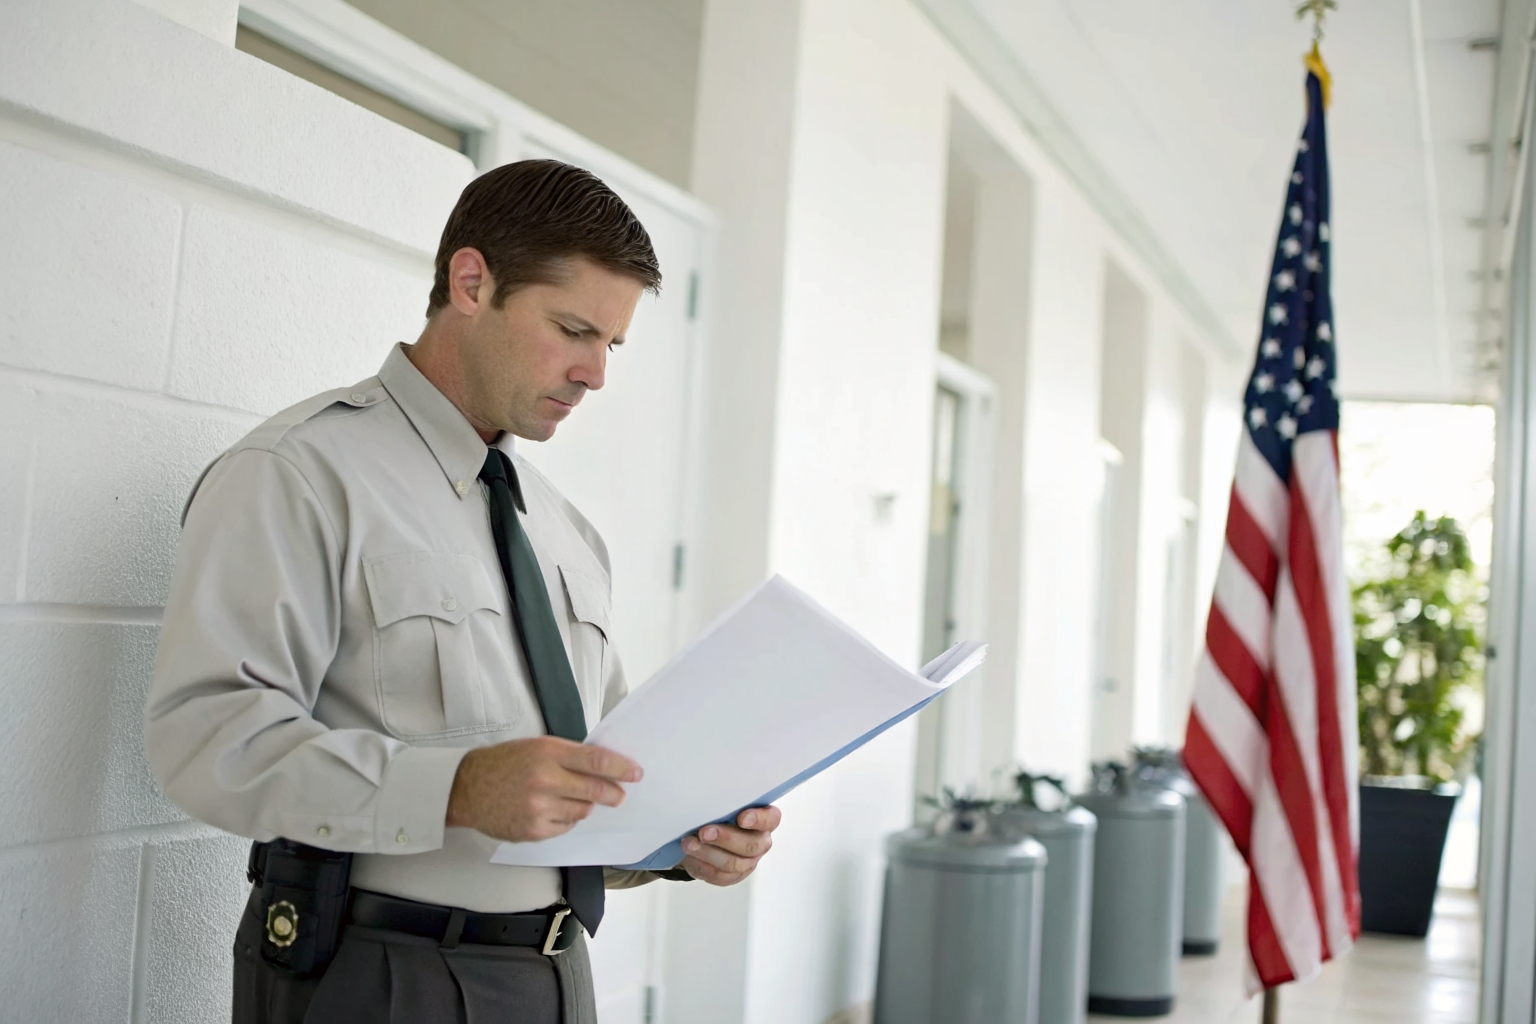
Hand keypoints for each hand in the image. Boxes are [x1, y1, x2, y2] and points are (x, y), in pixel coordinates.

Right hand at [445, 736, 641, 842]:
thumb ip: (568, 756)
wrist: (465, 789)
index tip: (636, 773)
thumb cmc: (503, 763)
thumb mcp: (536, 747)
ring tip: (568, 798)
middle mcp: (544, 780)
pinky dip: (565, 820)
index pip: (595, 761)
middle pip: (594, 790)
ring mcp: (539, 808)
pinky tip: (551, 810)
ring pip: (581, 811)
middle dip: (613, 793)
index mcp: (547, 752)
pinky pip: (565, 827)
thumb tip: (603, 768)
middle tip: (620, 795)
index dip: (621, 768)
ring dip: (583, 806)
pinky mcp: (533, 831)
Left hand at [679, 806, 781, 885]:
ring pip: (733, 863)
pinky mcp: (734, 876)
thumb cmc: (720, 813)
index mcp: (765, 820)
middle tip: (704, 832)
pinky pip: (719, 876)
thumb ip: (724, 803)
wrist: (706, 834)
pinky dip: (701, 865)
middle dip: (725, 838)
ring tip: (689, 843)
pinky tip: (690, 856)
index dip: (757, 820)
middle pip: (750, 845)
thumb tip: (709, 800)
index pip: (770, 819)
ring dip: (707, 853)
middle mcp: (761, 842)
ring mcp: (749, 862)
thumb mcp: (724, 804)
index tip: (741, 818)